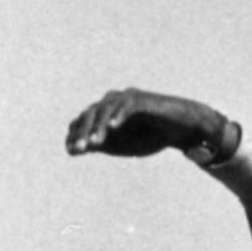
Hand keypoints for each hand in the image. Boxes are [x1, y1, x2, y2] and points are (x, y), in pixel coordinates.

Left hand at [63, 88, 243, 166]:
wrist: (180, 130)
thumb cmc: (150, 136)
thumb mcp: (119, 145)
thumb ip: (97, 144)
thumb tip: (72, 149)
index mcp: (105, 113)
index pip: (84, 120)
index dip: (76, 135)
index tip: (71, 151)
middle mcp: (113, 102)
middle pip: (91, 113)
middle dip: (84, 131)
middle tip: (79, 148)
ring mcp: (127, 99)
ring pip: (107, 108)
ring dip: (99, 125)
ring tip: (95, 142)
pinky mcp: (142, 99)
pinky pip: (128, 105)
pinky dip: (120, 114)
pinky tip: (114, 127)